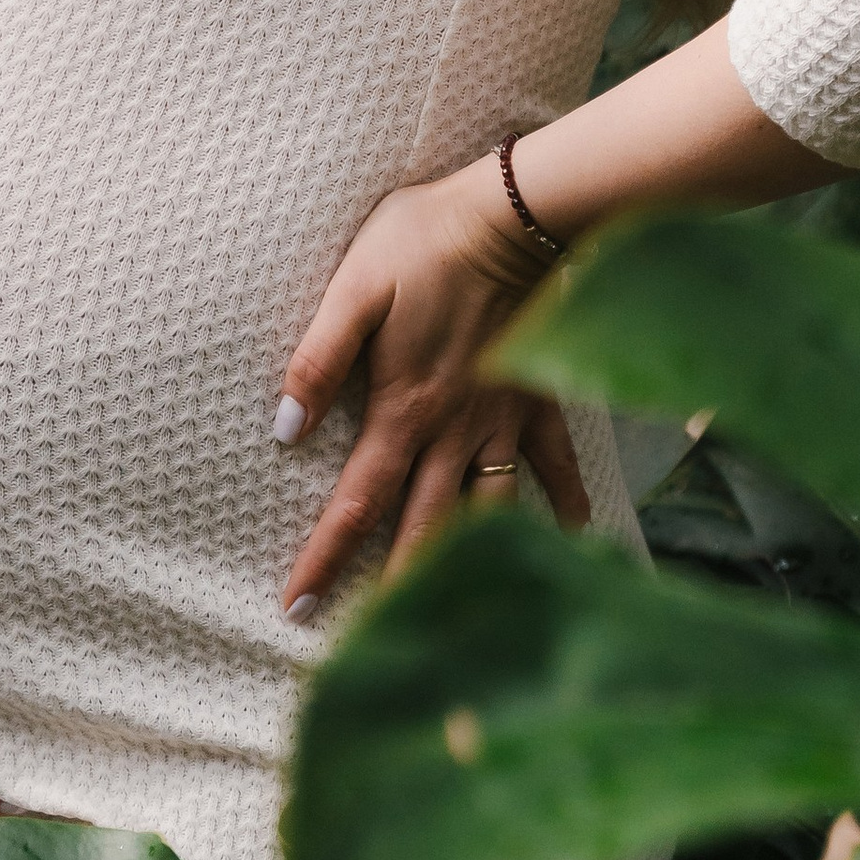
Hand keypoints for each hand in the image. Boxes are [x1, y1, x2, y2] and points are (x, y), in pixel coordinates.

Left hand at [274, 160, 587, 613]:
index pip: (356, 502)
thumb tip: (284, 428)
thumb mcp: (354, 287)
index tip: (297, 607)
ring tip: (462, 619)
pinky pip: (558, 463)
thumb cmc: (426, 241)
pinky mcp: (539, 396)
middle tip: (370, 644)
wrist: (516, 214)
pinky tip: (576, 536)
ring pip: (487, 511)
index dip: (324, 557)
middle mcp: (454, 431)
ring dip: (469, 562)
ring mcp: (503, 418)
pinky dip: (566, 503)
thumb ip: (319, 358)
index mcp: (403, 410)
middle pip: (422, 527)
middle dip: (392, 588)